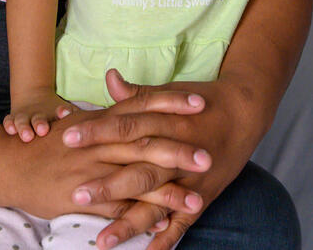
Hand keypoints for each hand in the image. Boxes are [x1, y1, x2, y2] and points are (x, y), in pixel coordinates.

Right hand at [4, 88, 75, 141]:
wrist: (33, 98)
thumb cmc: (56, 114)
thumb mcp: (68, 112)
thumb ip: (75, 118)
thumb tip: (90, 124)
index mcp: (54, 114)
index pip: (60, 113)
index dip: (61, 115)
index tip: (64, 122)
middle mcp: (38, 115)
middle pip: (39, 118)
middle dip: (40, 123)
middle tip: (43, 131)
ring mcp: (25, 117)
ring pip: (22, 120)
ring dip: (23, 127)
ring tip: (26, 136)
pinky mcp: (13, 119)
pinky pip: (8, 120)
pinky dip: (8, 124)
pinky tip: (10, 130)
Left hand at [67, 71, 261, 249]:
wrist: (245, 112)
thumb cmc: (201, 101)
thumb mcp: (171, 93)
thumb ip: (138, 94)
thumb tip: (109, 79)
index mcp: (166, 122)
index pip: (126, 126)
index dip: (97, 132)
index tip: (67, 138)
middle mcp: (177, 152)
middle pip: (139, 169)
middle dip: (108, 185)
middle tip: (76, 193)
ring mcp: (191, 177)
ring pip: (158, 203)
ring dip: (130, 222)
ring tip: (103, 240)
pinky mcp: (203, 195)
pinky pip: (183, 221)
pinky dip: (167, 239)